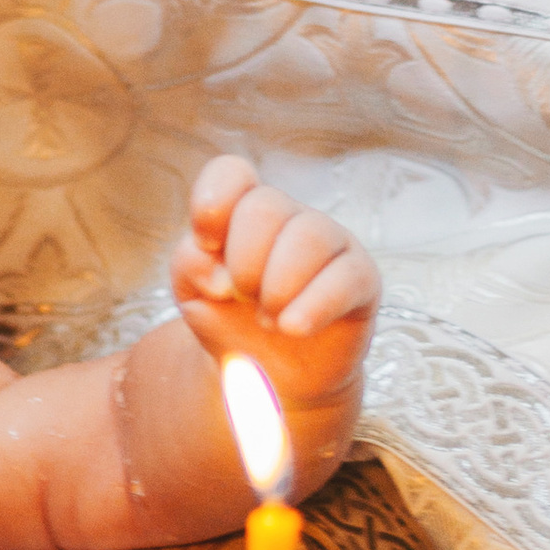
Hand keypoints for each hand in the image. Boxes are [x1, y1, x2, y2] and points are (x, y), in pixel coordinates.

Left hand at [169, 153, 378, 475]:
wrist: (268, 376)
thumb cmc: (230, 320)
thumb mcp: (193, 293)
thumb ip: (189, 265)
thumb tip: (218, 272)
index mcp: (242, 210)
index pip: (231, 173)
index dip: (213, 202)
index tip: (205, 244)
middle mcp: (289, 217)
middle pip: (265, 206)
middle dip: (243, 260)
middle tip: (242, 297)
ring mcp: (330, 243)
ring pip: (308, 234)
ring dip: (277, 285)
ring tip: (268, 321)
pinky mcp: (361, 279)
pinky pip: (347, 276)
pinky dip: (313, 305)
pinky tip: (293, 328)